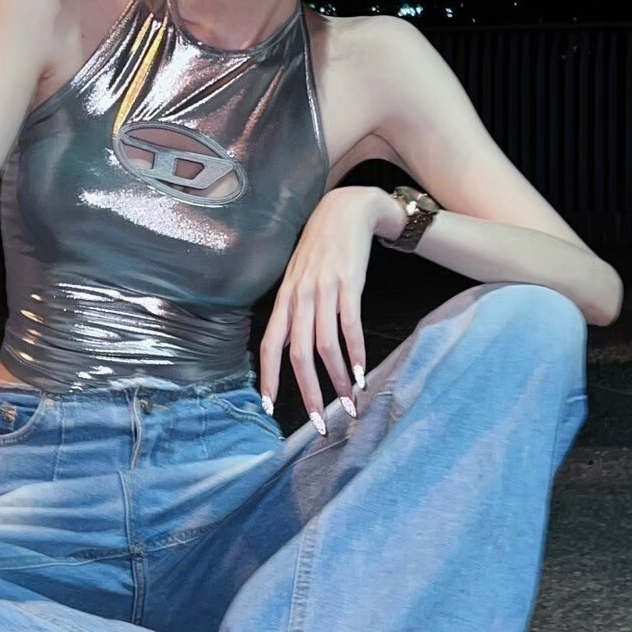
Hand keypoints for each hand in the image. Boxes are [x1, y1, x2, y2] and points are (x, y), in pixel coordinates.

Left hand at [259, 186, 383, 433]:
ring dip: (338, 380)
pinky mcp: (350, 284)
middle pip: (298, 354)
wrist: (346, 209)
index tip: (270, 407)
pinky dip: (356, 354)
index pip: (269, 345)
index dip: (268, 377)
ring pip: (326, 346)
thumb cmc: (321, 247)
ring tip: (349, 404)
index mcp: (284, 298)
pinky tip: (362, 374)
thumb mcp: (298, 277)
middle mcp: (300, 296)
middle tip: (320, 422)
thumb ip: (292, 312)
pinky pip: (351, 326)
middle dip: (308, 392)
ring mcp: (324, 290)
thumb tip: (285, 348)